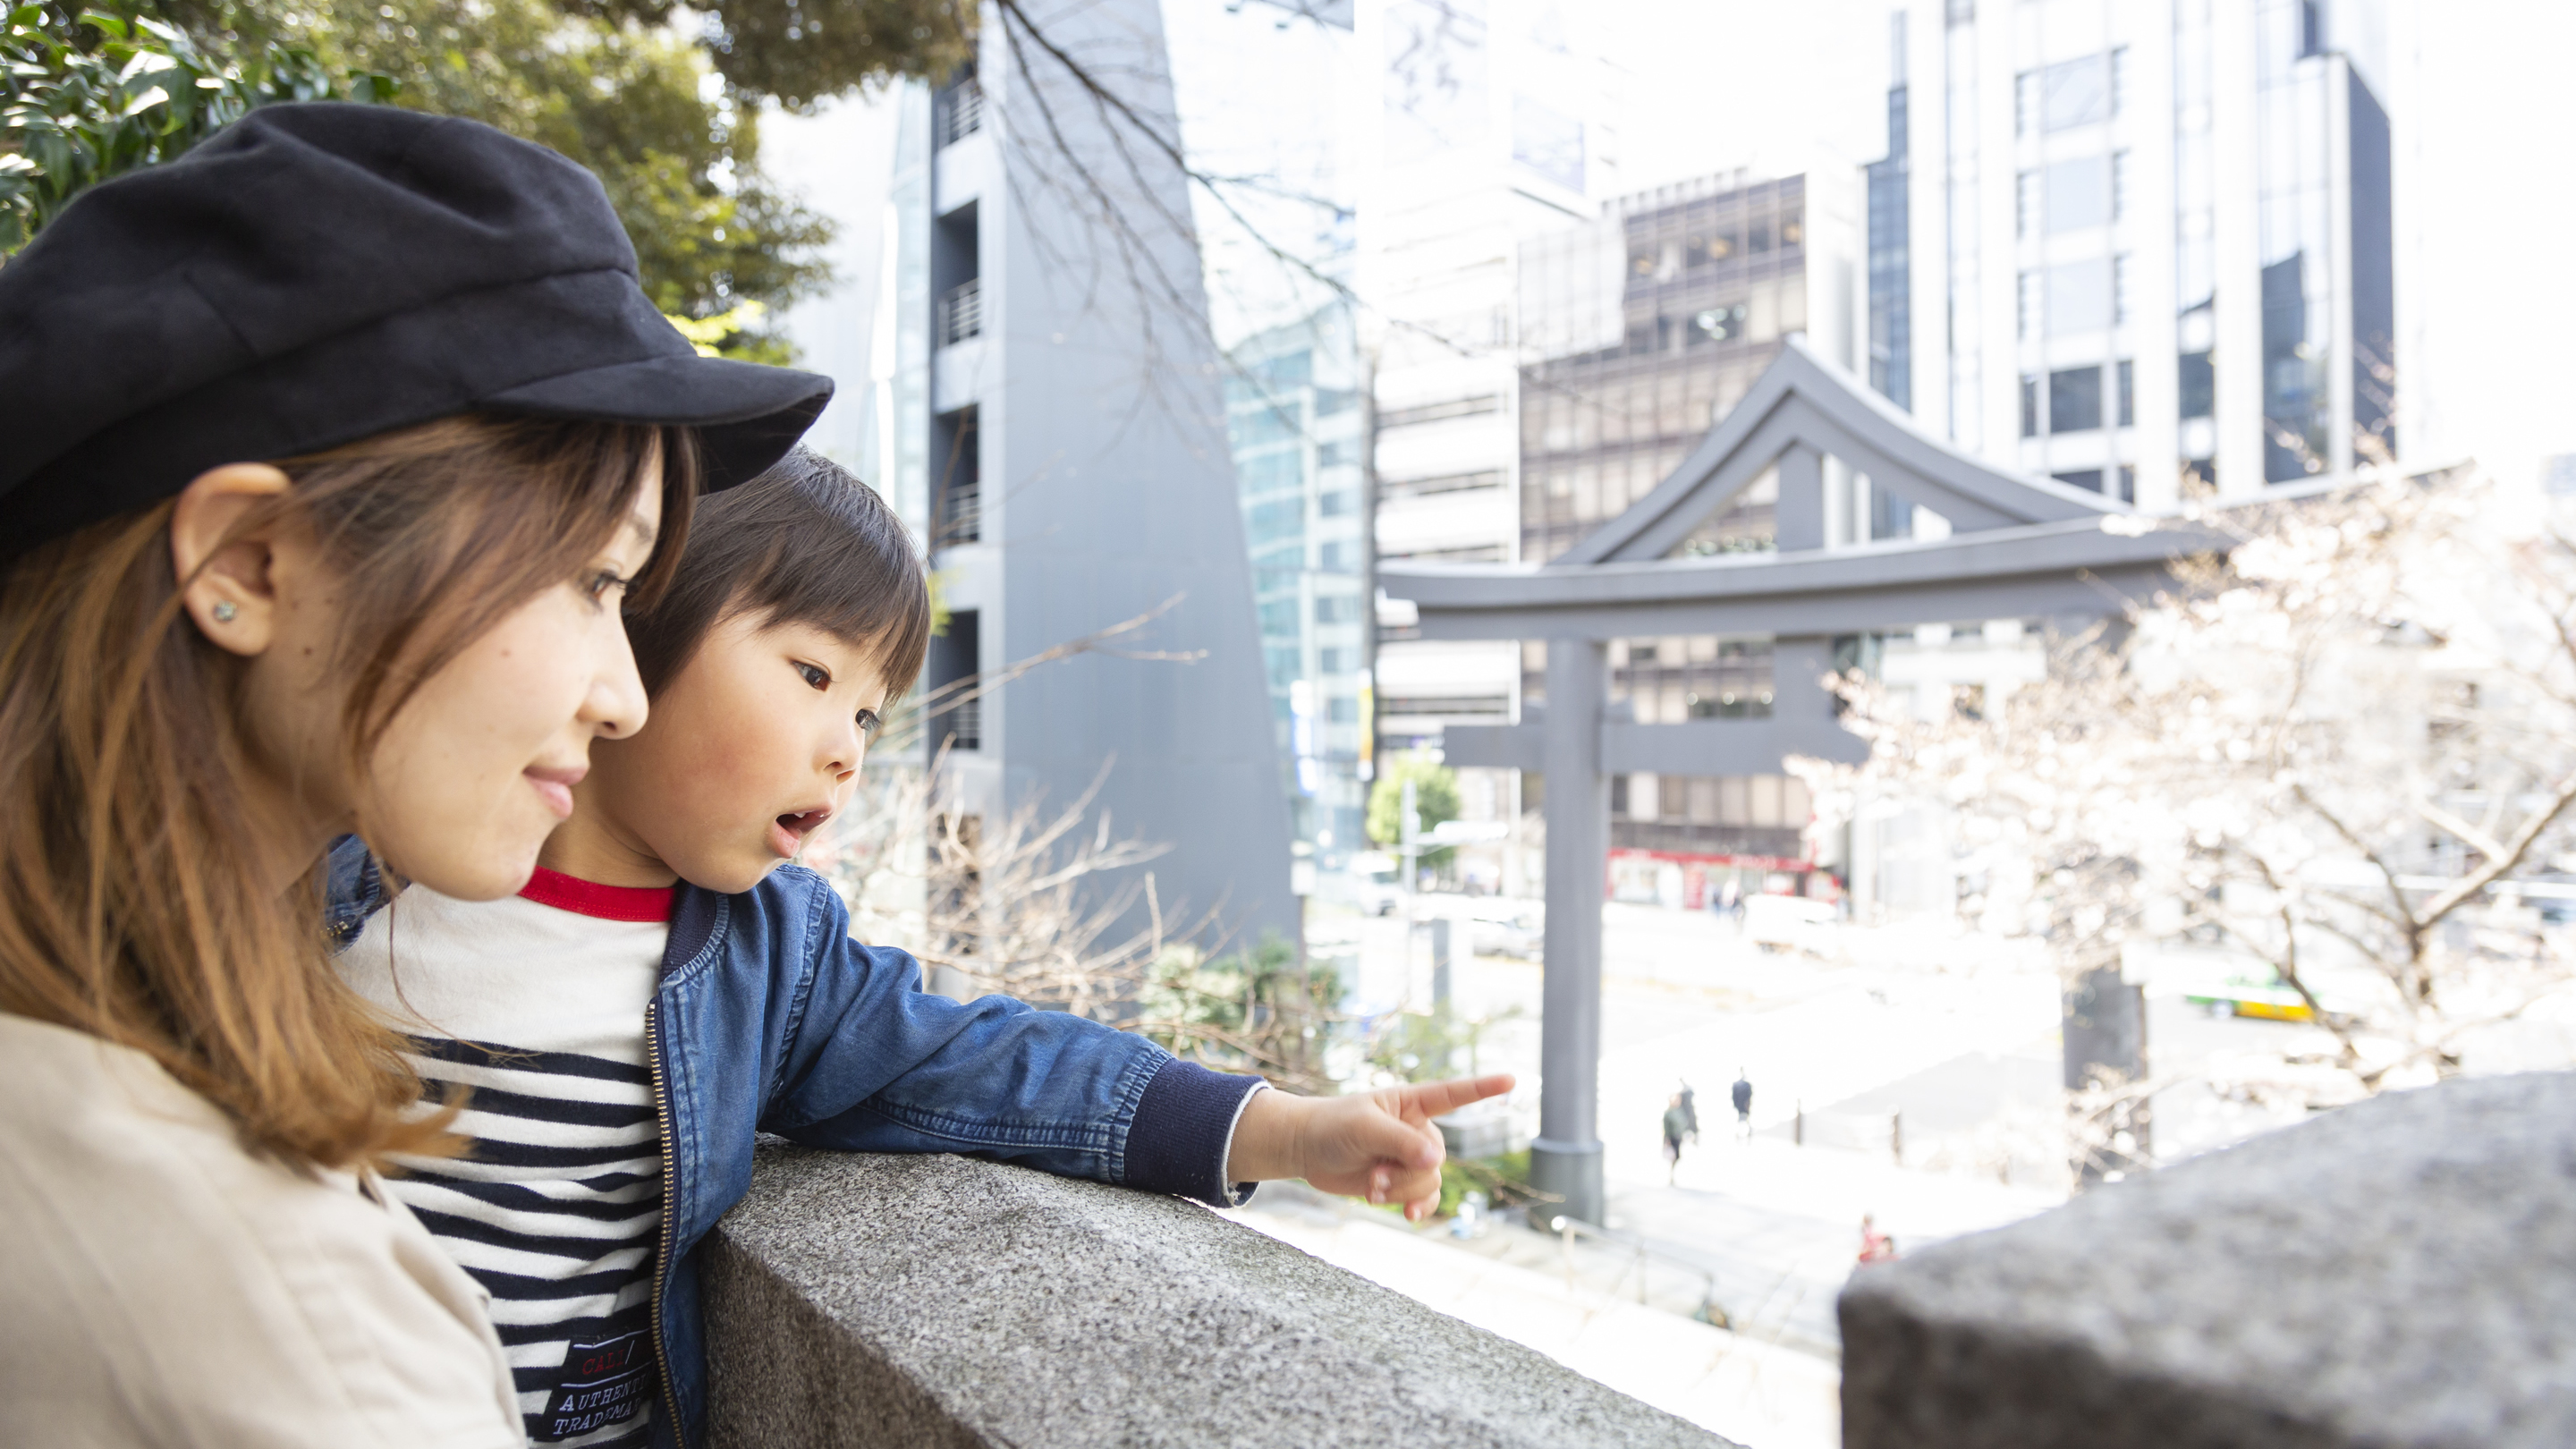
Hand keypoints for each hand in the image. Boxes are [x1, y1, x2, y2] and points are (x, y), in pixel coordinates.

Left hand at [1226, 1074, 1514, 1222]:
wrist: (1306, 1149)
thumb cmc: (1332, 1126)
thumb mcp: (1365, 1128)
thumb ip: (1401, 1143)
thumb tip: (1439, 1161)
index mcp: (1411, 1103)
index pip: (1454, 1094)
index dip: (1483, 1088)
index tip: (1512, 1079)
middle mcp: (1417, 1129)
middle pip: (1435, 1158)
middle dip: (1407, 1174)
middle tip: (1374, 1176)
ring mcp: (1410, 1156)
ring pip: (1429, 1181)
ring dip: (1401, 1191)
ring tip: (1371, 1188)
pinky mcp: (1401, 1180)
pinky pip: (1425, 1197)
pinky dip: (1419, 1207)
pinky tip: (1410, 1217)